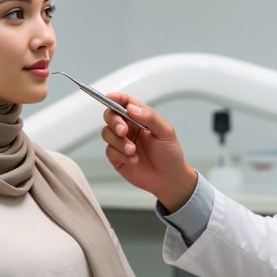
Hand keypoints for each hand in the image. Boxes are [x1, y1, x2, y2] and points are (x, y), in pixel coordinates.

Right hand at [101, 92, 197, 211]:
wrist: (169, 178)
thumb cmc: (170, 153)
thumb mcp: (166, 132)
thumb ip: (149, 117)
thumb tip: (132, 109)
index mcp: (140, 118)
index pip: (124, 102)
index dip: (116, 98)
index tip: (110, 98)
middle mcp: (129, 128)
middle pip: (110, 116)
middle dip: (114, 122)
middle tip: (123, 131)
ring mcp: (121, 142)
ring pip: (107, 133)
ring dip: (119, 142)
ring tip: (133, 151)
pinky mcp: (117, 157)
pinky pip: (110, 151)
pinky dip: (121, 155)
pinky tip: (134, 160)